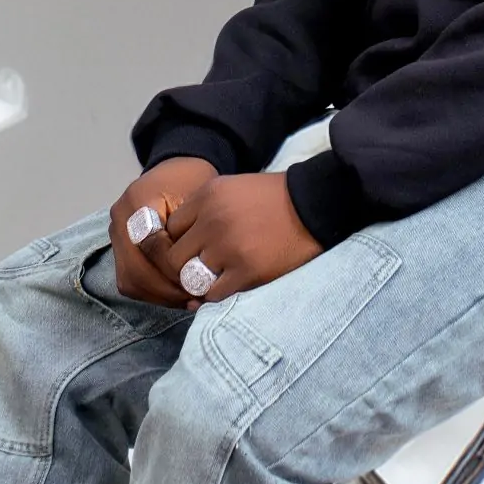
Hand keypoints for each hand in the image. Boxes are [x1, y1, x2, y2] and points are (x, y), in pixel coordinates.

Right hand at [109, 159, 219, 306]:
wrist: (176, 171)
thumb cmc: (192, 181)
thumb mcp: (200, 195)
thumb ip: (194, 230)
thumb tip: (196, 273)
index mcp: (138, 199)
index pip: (151, 246)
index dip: (175, 269)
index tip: (201, 281)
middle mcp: (119, 217)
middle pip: (135, 269)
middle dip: (166, 290)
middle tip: (195, 299)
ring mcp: (115, 233)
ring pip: (129, 280)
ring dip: (159, 295)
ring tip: (188, 300)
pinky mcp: (118, 247)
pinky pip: (129, 279)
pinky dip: (152, 292)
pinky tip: (176, 294)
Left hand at [156, 172, 321, 302]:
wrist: (313, 205)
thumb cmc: (272, 198)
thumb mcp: (231, 188)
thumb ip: (203, 208)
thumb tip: (177, 237)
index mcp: (207, 196)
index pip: (170, 230)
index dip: (178, 242)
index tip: (190, 250)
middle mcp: (213, 221)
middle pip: (175, 257)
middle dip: (183, 266)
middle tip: (196, 271)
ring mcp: (229, 248)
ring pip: (192, 279)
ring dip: (200, 283)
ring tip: (214, 279)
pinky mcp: (248, 271)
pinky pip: (215, 295)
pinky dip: (217, 295)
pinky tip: (228, 287)